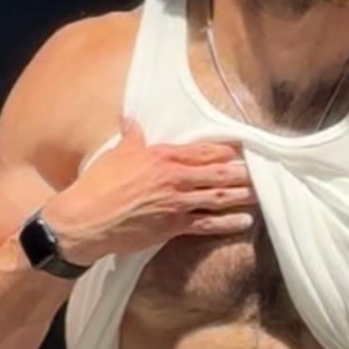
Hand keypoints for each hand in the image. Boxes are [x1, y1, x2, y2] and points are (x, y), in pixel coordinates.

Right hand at [42, 118, 257, 263]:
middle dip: (241, 173)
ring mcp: (176, 204)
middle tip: (261, 173)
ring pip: (218, 198)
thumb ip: (132, 136)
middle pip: (218, 173)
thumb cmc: (99, 185)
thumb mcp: (117, 153)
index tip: (242, 151)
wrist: (87, 220)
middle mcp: (174, 179)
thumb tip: (133, 121)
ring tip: (260, 194)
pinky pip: (207, 224)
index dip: (226, 151)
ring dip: (241, 196)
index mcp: (163, 157)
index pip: (204, 151)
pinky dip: (227, 223)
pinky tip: (243, 221)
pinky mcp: (173, 227)